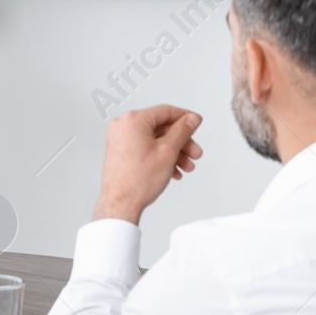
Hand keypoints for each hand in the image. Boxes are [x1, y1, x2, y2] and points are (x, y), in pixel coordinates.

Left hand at [92, 105, 202, 224]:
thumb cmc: (138, 181)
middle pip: (161, 127)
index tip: (196, 124)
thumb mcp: (168, 151)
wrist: (120, 203)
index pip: (166, 111)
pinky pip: (145, 147)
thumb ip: (182, 131)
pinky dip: (160, 156)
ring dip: (173, 151)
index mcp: (132, 120)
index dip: (186, 118)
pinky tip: (172, 170)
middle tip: (194, 153)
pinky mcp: (119, 151)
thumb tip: (191, 119)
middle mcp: (122, 126)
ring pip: (154, 139)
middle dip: (181, 142)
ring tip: (185, 166)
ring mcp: (119, 139)